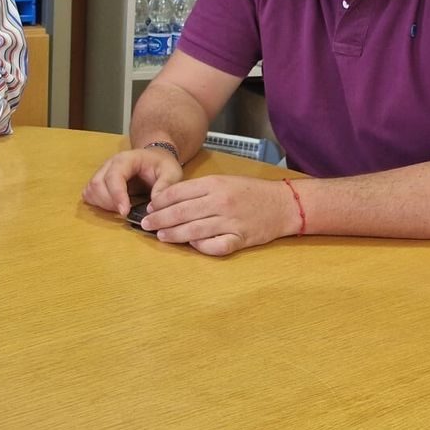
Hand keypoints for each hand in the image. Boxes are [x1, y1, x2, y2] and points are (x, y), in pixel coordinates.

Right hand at [81, 146, 183, 216]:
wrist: (154, 158)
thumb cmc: (161, 165)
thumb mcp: (172, 172)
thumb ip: (166, 186)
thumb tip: (154, 204)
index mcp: (126, 159)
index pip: (114, 176)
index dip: (117, 195)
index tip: (125, 212)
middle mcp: (109, 164)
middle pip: (97, 184)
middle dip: (109, 203)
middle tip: (126, 212)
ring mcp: (102, 172)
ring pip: (91, 190)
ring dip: (103, 205)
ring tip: (122, 209)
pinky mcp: (99, 182)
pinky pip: (90, 194)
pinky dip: (98, 204)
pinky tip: (113, 207)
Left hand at [139, 175, 298, 255]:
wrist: (283, 203)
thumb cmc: (250, 192)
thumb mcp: (223, 181)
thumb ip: (199, 190)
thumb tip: (169, 201)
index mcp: (215, 184)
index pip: (178, 193)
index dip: (160, 202)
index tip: (150, 208)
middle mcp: (221, 202)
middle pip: (182, 213)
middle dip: (160, 220)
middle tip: (146, 225)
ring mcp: (231, 222)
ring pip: (194, 231)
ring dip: (174, 235)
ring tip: (161, 236)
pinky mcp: (241, 239)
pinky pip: (216, 246)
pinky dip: (202, 247)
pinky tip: (192, 245)